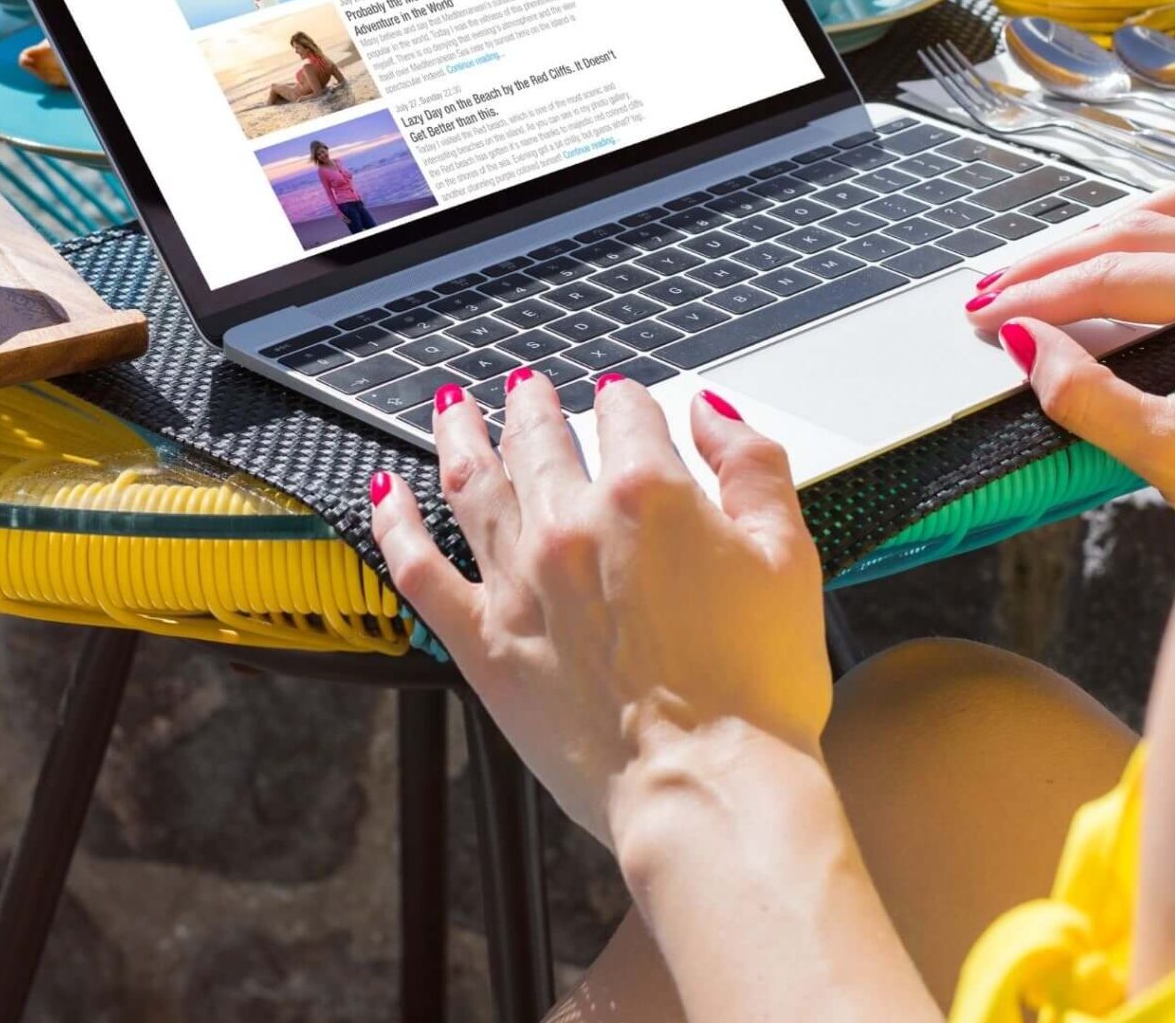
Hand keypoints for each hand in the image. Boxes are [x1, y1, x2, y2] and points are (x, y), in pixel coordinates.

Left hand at [369, 372, 832, 847]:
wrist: (708, 787)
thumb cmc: (757, 688)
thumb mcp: (789, 555)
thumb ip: (752, 466)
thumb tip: (710, 411)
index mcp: (647, 494)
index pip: (626, 412)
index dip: (627, 400)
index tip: (622, 400)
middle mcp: (570, 524)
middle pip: (541, 436)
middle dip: (533, 403)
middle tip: (526, 387)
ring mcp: (518, 582)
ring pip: (473, 482)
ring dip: (462, 434)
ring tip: (454, 407)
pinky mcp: (483, 641)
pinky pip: (419, 569)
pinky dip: (395, 524)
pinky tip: (385, 494)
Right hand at [966, 157, 1174, 524]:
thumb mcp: (1173, 454)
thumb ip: (1087, 395)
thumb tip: (1027, 344)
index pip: (1118, 275)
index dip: (1042, 295)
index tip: (989, 316)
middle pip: (1149, 227)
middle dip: (1065, 259)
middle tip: (1002, 290)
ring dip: (1134, 216)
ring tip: (1075, 251)